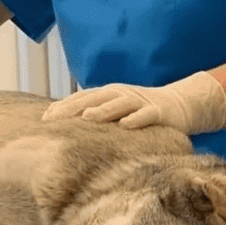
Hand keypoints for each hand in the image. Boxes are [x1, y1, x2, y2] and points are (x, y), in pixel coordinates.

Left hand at [41, 72, 225, 132]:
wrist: (181, 104)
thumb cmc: (143, 112)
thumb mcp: (118, 112)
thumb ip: (97, 117)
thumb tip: (68, 130)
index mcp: (109, 94)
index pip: (82, 98)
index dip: (63, 107)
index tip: (44, 120)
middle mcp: (122, 94)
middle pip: (95, 99)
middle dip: (75, 108)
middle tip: (55, 119)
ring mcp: (141, 102)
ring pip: (119, 104)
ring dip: (103, 110)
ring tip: (88, 117)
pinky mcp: (160, 112)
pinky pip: (147, 115)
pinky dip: (136, 119)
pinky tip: (126, 125)